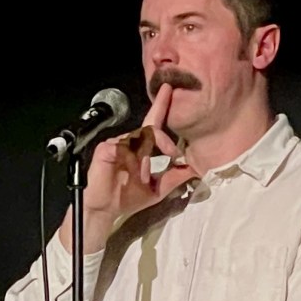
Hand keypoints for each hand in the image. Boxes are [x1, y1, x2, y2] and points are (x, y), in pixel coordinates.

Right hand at [84, 83, 196, 221]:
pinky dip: (134, 161)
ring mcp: (117, 144)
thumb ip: (175, 176)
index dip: (161, 106)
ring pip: (138, 139)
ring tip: (147, 175)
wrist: (107, 211)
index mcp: (141, 147)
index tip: (168, 89)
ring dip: (148, 158)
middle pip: (149, 128)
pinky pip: (123, 148)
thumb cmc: (128, 197)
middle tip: (174, 152)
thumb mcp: (158, 187)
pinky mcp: (106, 150)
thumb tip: (195, 168)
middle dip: (163, 138)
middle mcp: (129, 142)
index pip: (153, 123)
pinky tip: (138, 173)